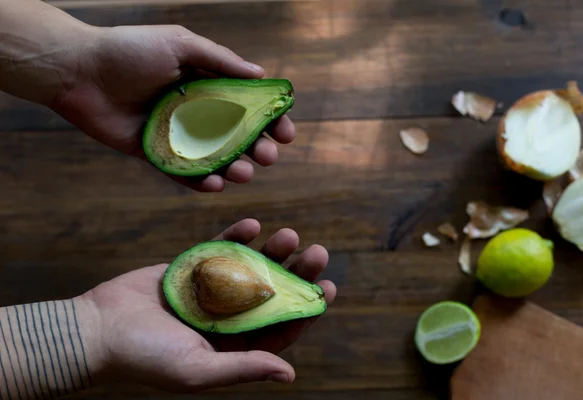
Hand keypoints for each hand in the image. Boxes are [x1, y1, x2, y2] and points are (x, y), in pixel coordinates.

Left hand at [51, 24, 295, 191]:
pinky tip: (215, 184)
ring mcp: (177, 135)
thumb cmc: (129, 50)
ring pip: (215, 158)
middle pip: (237, 136)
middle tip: (267, 157)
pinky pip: (183, 173)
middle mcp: (196, 111)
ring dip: (234, 168)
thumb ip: (220, 60)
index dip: (270, 120)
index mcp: (206, 84)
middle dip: (258, 148)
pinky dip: (201, 182)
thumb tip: (262, 74)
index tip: (286, 133)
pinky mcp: (155, 154)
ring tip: (243, 173)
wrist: (79, 71)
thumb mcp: (180, 44)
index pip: (247, 105)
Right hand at [79, 219, 335, 392]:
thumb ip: (243, 367)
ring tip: (290, 234)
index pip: (279, 328)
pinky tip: (253, 224)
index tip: (327, 289)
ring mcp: (211, 290)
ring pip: (250, 268)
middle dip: (297, 274)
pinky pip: (220, 249)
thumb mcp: (197, 370)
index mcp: (233, 346)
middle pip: (272, 293)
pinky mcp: (192, 268)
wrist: (96, 329)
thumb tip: (289, 372)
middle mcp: (227, 318)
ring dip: (272, 251)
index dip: (306, 310)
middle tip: (317, 252)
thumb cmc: (144, 357)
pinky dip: (236, 236)